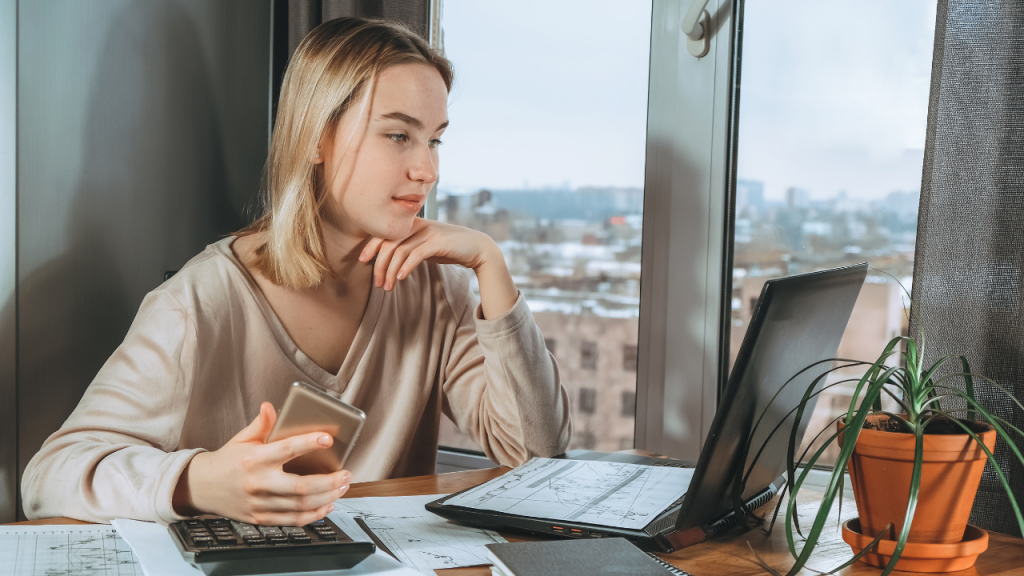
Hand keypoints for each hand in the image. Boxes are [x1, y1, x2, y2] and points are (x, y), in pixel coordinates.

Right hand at [173, 402, 351, 524]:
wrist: (201, 488)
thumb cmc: (227, 461)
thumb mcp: (241, 439)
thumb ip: (261, 425)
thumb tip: (271, 407)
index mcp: (254, 460)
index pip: (285, 449)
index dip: (308, 443)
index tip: (327, 438)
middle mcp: (258, 483)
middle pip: (300, 486)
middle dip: (330, 482)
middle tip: (346, 474)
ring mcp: (259, 504)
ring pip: (300, 505)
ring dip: (328, 497)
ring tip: (343, 487)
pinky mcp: (261, 519)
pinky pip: (293, 520)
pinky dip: (314, 515)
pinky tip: (328, 505)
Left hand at [358, 218, 495, 289]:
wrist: (477, 247)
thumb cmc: (450, 248)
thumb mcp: (426, 246)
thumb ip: (410, 248)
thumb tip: (389, 260)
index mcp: (412, 224)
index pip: (384, 232)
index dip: (371, 246)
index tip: (362, 261)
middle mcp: (418, 225)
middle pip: (389, 243)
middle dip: (379, 265)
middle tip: (378, 283)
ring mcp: (428, 232)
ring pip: (400, 251)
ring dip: (391, 271)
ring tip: (388, 287)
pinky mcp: (439, 242)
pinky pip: (416, 254)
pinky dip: (406, 266)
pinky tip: (401, 278)